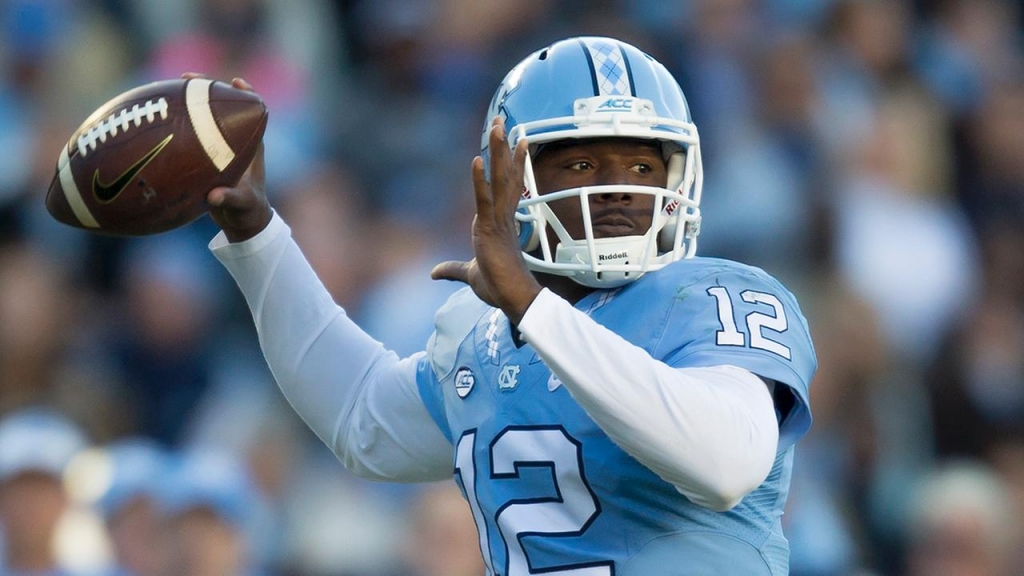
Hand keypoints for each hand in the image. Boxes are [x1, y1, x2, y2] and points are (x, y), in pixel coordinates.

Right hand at [186, 74, 272, 242]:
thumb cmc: (247, 210)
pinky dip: (178, 122)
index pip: (254, 112)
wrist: (242, 220)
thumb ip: (230, 200)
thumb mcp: (240, 205)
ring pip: (207, 115)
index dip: (247, 94)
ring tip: (172, 86)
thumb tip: (214, 197)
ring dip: (191, 99)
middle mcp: (237, 140)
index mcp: (252, 145)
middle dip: (209, 88)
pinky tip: (157, 115)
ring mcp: (220, 145)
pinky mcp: (206, 153)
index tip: (235, 81)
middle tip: (189, 77)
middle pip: (225, 105)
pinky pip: (192, 131)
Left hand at [431, 117, 542, 324]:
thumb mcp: (469, 274)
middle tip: (504, 120)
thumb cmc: (497, 287)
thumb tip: (434, 273)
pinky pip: (483, 199)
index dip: (513, 161)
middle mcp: (502, 216)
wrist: (511, 299)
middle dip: (504, 146)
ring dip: (498, 152)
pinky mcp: (488, 229)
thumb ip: (452, 269)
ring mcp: (497, 220)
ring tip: (499, 126)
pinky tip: (476, 159)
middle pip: (505, 173)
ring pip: (500, 178)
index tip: (517, 140)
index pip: (508, 185)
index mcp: (500, 222)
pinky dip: (479, 179)